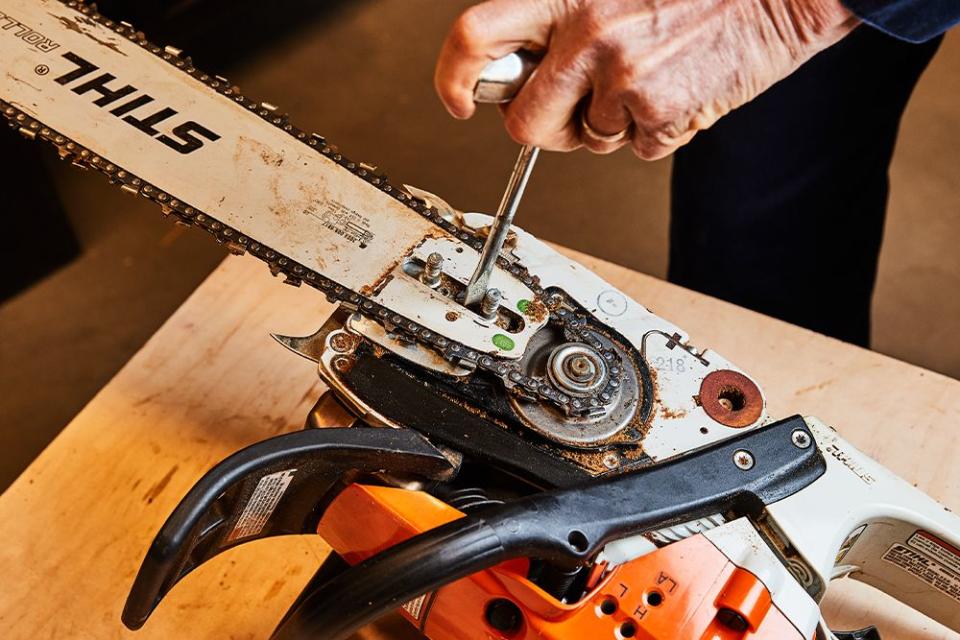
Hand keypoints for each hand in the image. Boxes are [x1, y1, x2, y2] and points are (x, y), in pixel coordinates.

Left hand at [435, 0, 858, 158]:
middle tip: (572, 114)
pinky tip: (679, 91)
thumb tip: (522, 67)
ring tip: (650, 80)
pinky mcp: (658, 111)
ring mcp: (622, 75)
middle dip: (543, 130)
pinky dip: (657, 132)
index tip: (460, 100)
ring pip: (586, 140)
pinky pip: (637, 148)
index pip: (475, 36)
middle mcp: (586, 32)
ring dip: (612, 126)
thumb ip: (562, 19)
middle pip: (521, 121)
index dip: (454, 78)